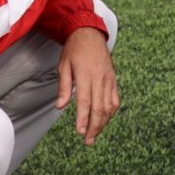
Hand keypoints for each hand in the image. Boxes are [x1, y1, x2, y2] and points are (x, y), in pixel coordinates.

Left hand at [55, 26, 118, 144]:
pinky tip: (105, 120)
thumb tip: (60, 106)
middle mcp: (99, 78)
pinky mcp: (113, 80)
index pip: (85, 101)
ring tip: (95, 135)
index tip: (80, 132)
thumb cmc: (74, 49)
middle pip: (99, 108)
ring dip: (103, 123)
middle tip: (87, 141)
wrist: (90, 33)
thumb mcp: (64, 65)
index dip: (83, 118)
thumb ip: (64, 87)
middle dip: (94, 127)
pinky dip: (111, 112)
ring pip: (109, 106)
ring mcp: (108, 80)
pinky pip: (115, 99)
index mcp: (86, 75)